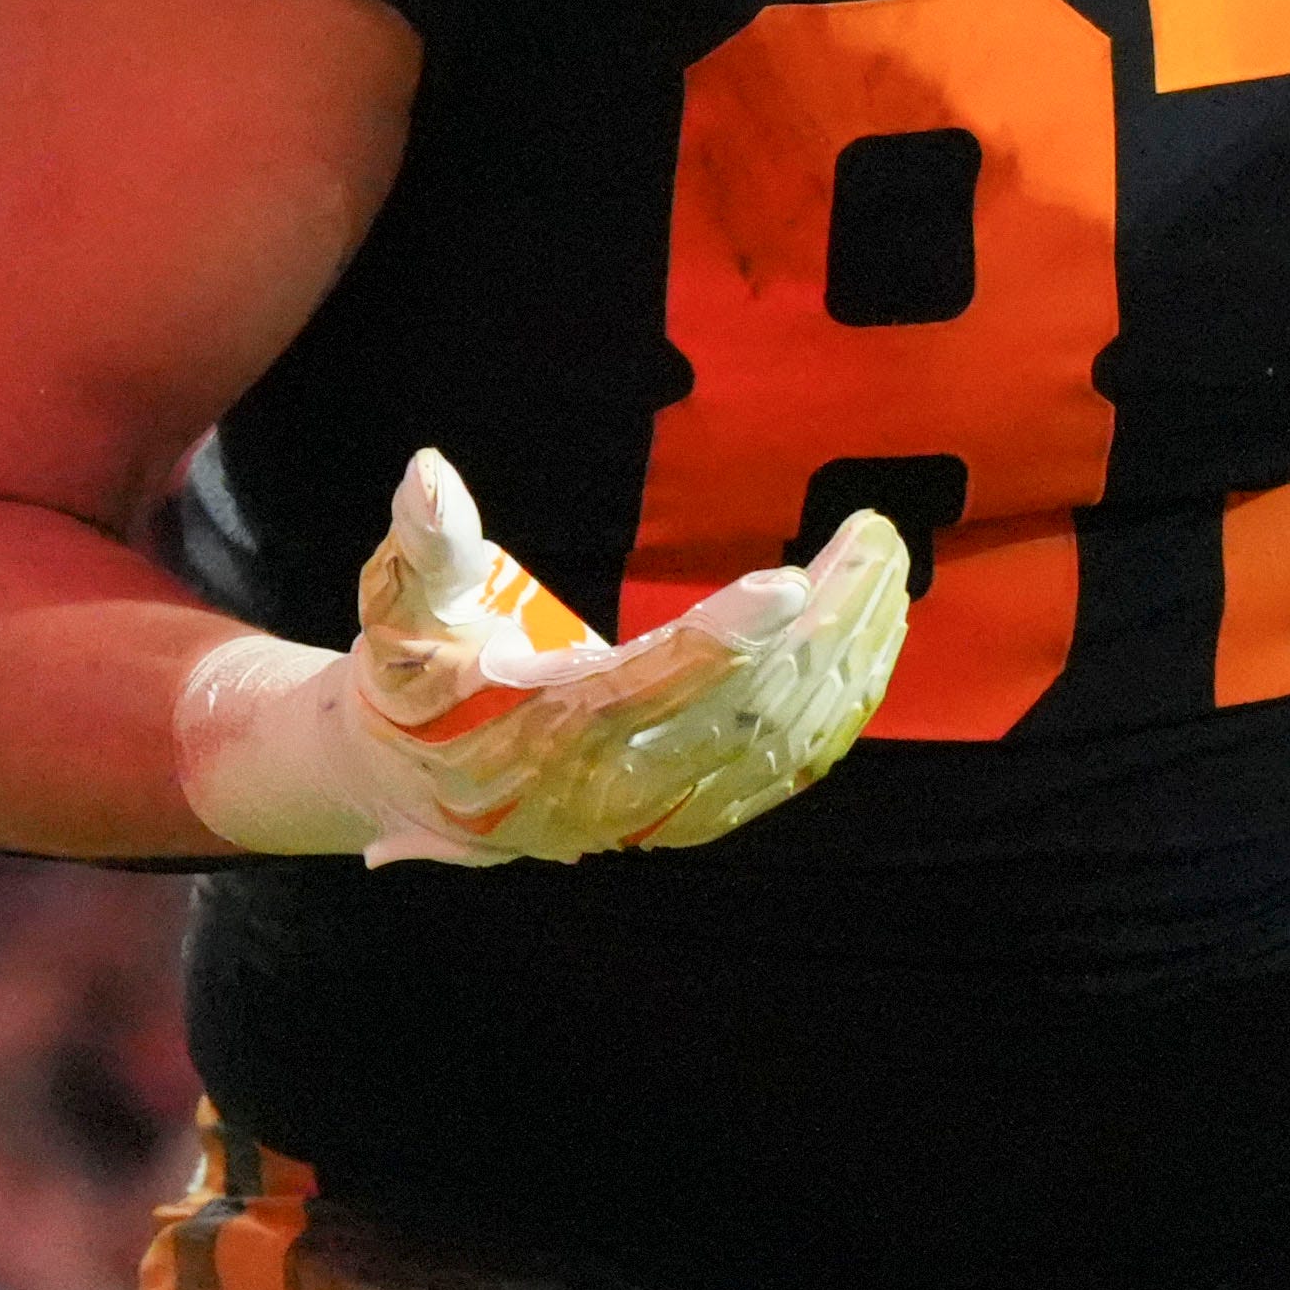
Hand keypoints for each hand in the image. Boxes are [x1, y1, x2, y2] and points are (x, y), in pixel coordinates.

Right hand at [173, 451, 911, 868]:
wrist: (410, 781)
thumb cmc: (414, 675)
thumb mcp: (402, 609)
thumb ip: (426, 544)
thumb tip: (428, 471)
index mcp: (539, 732)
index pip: (647, 687)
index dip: (721, 639)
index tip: (790, 579)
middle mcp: (606, 787)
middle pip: (737, 712)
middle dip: (820, 626)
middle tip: (875, 539)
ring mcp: (654, 814)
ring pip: (776, 744)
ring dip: (846, 658)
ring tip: (888, 569)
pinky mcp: (686, 818)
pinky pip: (783, 773)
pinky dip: (841, 711)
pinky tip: (876, 642)